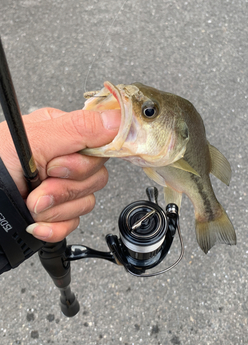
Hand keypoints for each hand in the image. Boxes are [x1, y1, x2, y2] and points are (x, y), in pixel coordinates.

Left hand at [0, 107, 119, 241]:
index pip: (100, 145)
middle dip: (65, 187)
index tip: (59, 166)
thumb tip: (117, 118)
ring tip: (32, 203)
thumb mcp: (34, 142)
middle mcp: (63, 160)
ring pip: (86, 202)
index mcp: (61, 134)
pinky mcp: (57, 213)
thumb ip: (79, 129)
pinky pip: (74, 223)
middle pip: (96, 177)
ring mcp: (60, 189)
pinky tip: (36, 221)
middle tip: (40, 183)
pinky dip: (53, 226)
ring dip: (56, 208)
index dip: (84, 162)